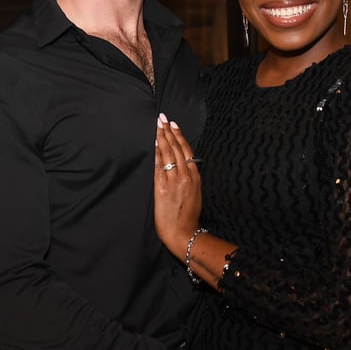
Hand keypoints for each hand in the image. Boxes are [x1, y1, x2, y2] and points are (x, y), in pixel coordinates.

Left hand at [154, 113, 202, 256]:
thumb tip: (184, 166)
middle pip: (177, 148)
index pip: (187, 150)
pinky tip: (155, 143)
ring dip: (162, 137)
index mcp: (195, 177)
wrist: (182, 232)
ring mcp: (174, 180)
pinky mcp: (162, 186)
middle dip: (169, 131)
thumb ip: (190, 178)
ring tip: (158, 125)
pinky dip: (158, 152)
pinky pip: (159, 165)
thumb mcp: (195, 193)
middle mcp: (185, 175)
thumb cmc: (188, 216)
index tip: (174, 125)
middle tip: (163, 118)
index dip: (179, 136)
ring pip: (168, 153)